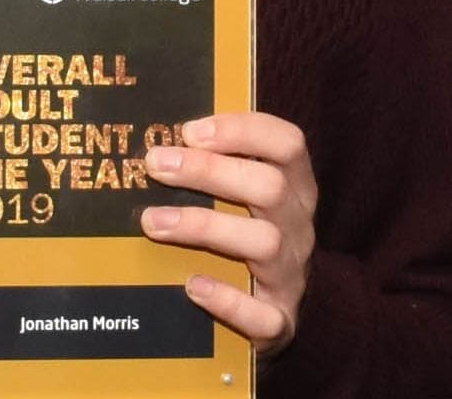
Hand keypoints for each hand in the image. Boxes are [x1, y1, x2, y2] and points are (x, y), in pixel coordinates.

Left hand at [141, 112, 316, 355]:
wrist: (271, 320)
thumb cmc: (242, 245)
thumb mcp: (240, 203)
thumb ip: (212, 174)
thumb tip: (154, 147)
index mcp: (294, 190)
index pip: (288, 144)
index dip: (243, 130)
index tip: (190, 130)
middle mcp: (299, 228)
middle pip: (270, 187)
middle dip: (209, 171)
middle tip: (156, 164)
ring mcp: (292, 276)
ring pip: (264, 242)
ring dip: (204, 226)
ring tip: (152, 222)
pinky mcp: (279, 322)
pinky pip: (262, 315)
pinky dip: (226, 299)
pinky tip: (192, 286)